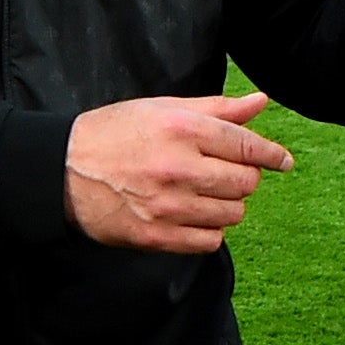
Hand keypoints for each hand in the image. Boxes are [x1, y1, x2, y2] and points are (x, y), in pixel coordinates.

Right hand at [67, 91, 294, 253]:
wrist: (61, 171)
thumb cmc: (114, 134)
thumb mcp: (163, 109)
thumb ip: (216, 109)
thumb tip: (260, 103)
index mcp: (183, 129)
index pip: (247, 146)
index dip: (271, 155)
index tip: (282, 161)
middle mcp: (179, 168)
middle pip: (245, 183)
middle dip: (243, 178)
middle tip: (223, 173)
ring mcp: (168, 206)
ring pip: (232, 214)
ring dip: (226, 205)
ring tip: (203, 194)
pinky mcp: (156, 236)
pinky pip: (210, 241)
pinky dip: (209, 231)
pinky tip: (193, 216)